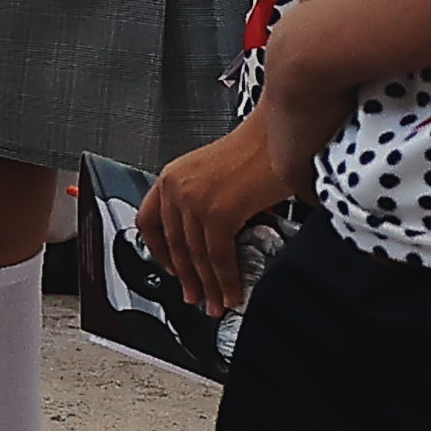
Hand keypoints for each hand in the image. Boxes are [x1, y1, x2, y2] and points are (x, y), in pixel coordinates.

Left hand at [132, 112, 296, 312]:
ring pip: (195, 255)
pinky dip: (225, 279)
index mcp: (172, 177)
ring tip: (217, 302)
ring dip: (208, 286)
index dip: (159, 252)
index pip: (149, 222)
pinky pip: (217, 255)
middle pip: (174, 244)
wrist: (281, 128)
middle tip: (197, 297)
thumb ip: (206, 202)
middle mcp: (175, 186)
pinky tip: (232, 291)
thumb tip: (216, 239)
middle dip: (187, 278)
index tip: (170, 269)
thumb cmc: (261, 147)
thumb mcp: (219, 174)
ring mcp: (194, 199)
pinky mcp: (217, 211)